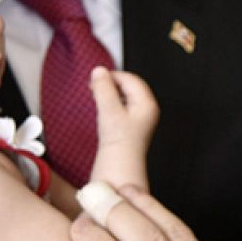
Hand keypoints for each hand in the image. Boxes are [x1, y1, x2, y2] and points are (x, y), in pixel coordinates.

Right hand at [89, 67, 157, 192]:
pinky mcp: (132, 127)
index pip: (131, 79)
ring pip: (125, 96)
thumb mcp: (109, 112)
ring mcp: (140, 119)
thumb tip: (98, 70)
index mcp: (147, 104)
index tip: (96, 78)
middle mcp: (147, 109)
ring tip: (96, 95)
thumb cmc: (119, 144)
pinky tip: (102, 108)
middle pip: (129, 86)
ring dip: (110, 93)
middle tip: (94, 85)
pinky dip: (111, 103)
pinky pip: (122, 107)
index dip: (113, 76)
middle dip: (112, 84)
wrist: (120, 170)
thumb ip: (104, 89)